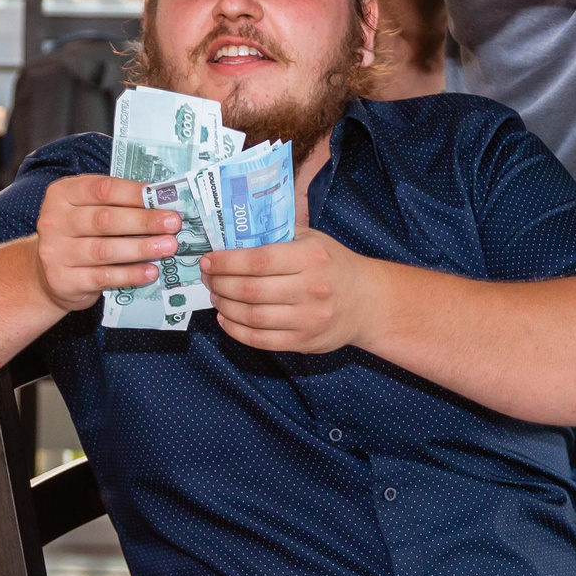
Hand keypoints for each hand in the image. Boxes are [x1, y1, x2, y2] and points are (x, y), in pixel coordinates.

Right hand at [34, 174, 181, 313]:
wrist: (49, 274)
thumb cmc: (79, 234)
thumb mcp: (88, 209)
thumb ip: (116, 203)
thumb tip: (161, 201)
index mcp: (62, 194)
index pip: (102, 189)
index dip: (135, 193)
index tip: (165, 198)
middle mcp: (55, 221)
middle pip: (104, 219)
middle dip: (144, 221)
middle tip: (173, 223)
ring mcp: (56, 252)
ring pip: (104, 250)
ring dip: (141, 248)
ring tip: (168, 247)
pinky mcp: (64, 280)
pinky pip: (103, 277)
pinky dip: (130, 274)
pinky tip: (151, 272)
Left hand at [200, 232, 379, 353]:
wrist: (367, 302)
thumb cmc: (333, 265)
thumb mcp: (312, 240)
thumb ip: (278, 235)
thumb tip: (232, 234)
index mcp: (310, 257)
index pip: (258, 260)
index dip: (226, 262)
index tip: (207, 260)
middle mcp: (311, 289)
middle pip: (250, 290)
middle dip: (219, 284)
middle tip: (207, 279)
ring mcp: (308, 319)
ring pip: (252, 317)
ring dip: (224, 307)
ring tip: (215, 297)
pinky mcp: (304, 342)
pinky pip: (261, 340)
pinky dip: (237, 331)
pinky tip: (226, 320)